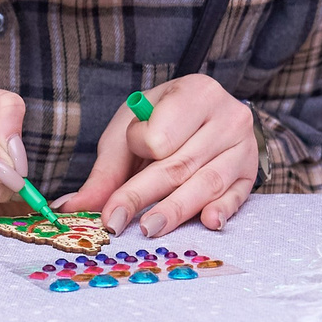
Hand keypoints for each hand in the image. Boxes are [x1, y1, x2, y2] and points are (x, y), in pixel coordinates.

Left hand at [56, 74, 257, 238]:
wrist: (209, 116)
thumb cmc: (164, 120)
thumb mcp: (131, 131)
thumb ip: (106, 170)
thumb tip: (71, 207)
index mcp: (195, 92)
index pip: (161, 134)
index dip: (141, 147)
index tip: (135, 149)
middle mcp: (227, 116)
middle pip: (180, 164)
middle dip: (143, 195)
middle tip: (116, 222)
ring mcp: (243, 146)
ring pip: (206, 183)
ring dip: (175, 210)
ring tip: (149, 229)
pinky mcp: (250, 173)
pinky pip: (236, 196)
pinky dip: (221, 210)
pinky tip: (208, 222)